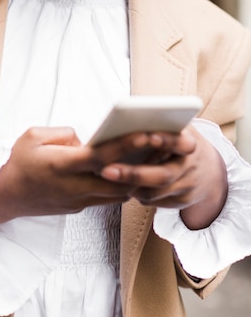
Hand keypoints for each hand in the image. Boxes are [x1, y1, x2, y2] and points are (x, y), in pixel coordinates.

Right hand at [0, 126, 139, 226]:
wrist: (2, 196)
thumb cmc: (16, 162)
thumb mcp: (33, 136)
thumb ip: (64, 134)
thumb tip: (87, 140)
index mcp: (62, 165)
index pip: (102, 157)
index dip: (128, 146)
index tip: (148, 134)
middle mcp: (73, 186)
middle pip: (119, 182)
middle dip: (143, 167)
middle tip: (163, 150)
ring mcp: (77, 201)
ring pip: (116, 194)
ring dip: (134, 179)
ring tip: (152, 160)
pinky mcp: (77, 207)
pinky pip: (105, 198)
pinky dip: (119, 186)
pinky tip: (128, 172)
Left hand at [99, 125, 227, 229]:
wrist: (210, 173)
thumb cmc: (181, 141)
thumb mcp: (178, 128)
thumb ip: (161, 123)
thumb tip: (128, 113)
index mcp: (190, 143)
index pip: (180, 142)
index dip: (166, 140)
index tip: (150, 137)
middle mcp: (190, 167)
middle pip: (162, 175)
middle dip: (133, 174)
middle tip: (106, 170)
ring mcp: (187, 187)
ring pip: (154, 193)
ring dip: (129, 186)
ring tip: (108, 176)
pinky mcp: (180, 203)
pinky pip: (154, 202)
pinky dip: (137, 194)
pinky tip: (122, 185)